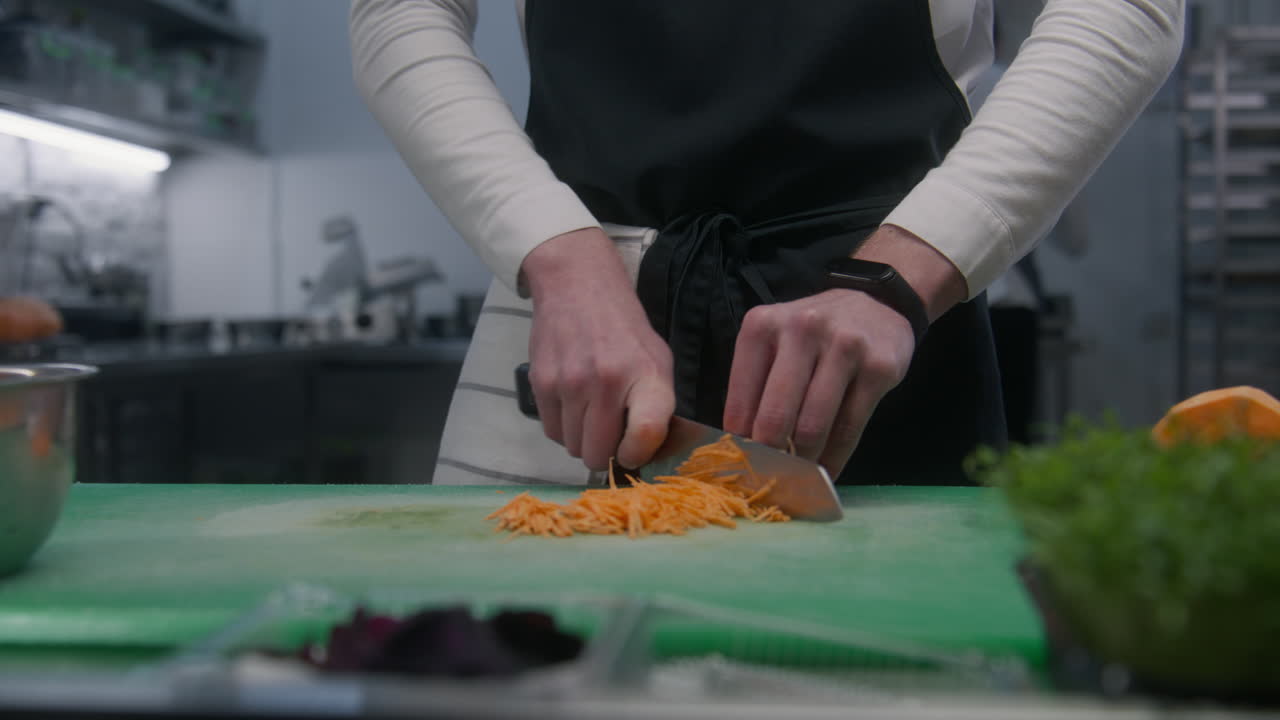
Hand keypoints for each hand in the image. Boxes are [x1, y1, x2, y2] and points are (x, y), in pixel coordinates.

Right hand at [522, 228, 675, 470]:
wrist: (577, 285)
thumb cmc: (625, 330)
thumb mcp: (658, 359)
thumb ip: (659, 407)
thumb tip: (652, 455)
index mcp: (647, 376)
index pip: (644, 435)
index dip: (637, 455)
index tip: (633, 451)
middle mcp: (607, 381)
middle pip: (599, 454)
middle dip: (605, 453)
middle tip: (610, 433)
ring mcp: (570, 383)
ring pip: (572, 448)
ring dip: (582, 440)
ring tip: (591, 412)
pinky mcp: (541, 383)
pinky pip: (551, 432)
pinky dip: (563, 427)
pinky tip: (573, 404)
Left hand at [723, 289, 914, 471]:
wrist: (877, 304)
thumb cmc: (813, 333)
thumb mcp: (775, 342)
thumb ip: (756, 384)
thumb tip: (741, 445)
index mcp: (763, 326)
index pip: (740, 398)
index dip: (739, 439)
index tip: (741, 465)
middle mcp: (801, 330)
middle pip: (776, 414)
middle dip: (770, 455)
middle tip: (769, 478)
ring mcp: (844, 346)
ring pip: (813, 425)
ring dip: (804, 461)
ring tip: (799, 476)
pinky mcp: (878, 368)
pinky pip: (850, 427)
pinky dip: (836, 457)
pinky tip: (827, 470)